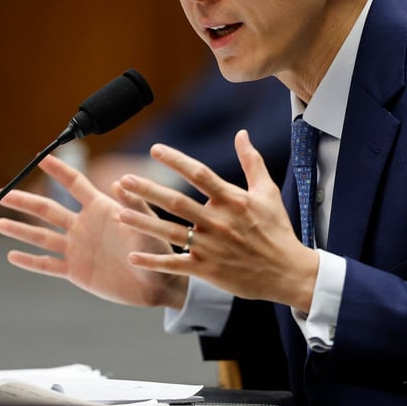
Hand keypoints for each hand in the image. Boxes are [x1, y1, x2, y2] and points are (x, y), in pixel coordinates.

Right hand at [0, 154, 188, 308]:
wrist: (157, 282)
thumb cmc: (157, 249)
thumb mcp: (146, 224)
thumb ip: (133, 204)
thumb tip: (120, 182)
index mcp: (100, 209)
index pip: (74, 184)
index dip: (59, 170)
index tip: (40, 156)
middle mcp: (84, 226)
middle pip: (48, 210)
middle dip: (26, 202)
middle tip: (3, 194)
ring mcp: (78, 249)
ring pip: (42, 237)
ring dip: (21, 230)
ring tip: (0, 223)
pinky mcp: (76, 271)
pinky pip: (48, 265)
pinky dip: (30, 261)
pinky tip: (12, 255)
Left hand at [119, 130, 319, 313]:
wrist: (287, 272)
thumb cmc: (277, 229)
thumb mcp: (267, 192)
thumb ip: (251, 161)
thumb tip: (241, 133)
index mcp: (232, 200)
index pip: (199, 174)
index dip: (176, 161)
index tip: (155, 149)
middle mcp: (219, 222)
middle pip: (177, 203)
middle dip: (148, 191)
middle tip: (124, 180)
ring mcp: (212, 247)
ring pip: (171, 233)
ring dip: (143, 224)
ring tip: (119, 214)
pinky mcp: (208, 270)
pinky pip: (175, 265)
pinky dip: (153, 262)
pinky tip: (132, 256)